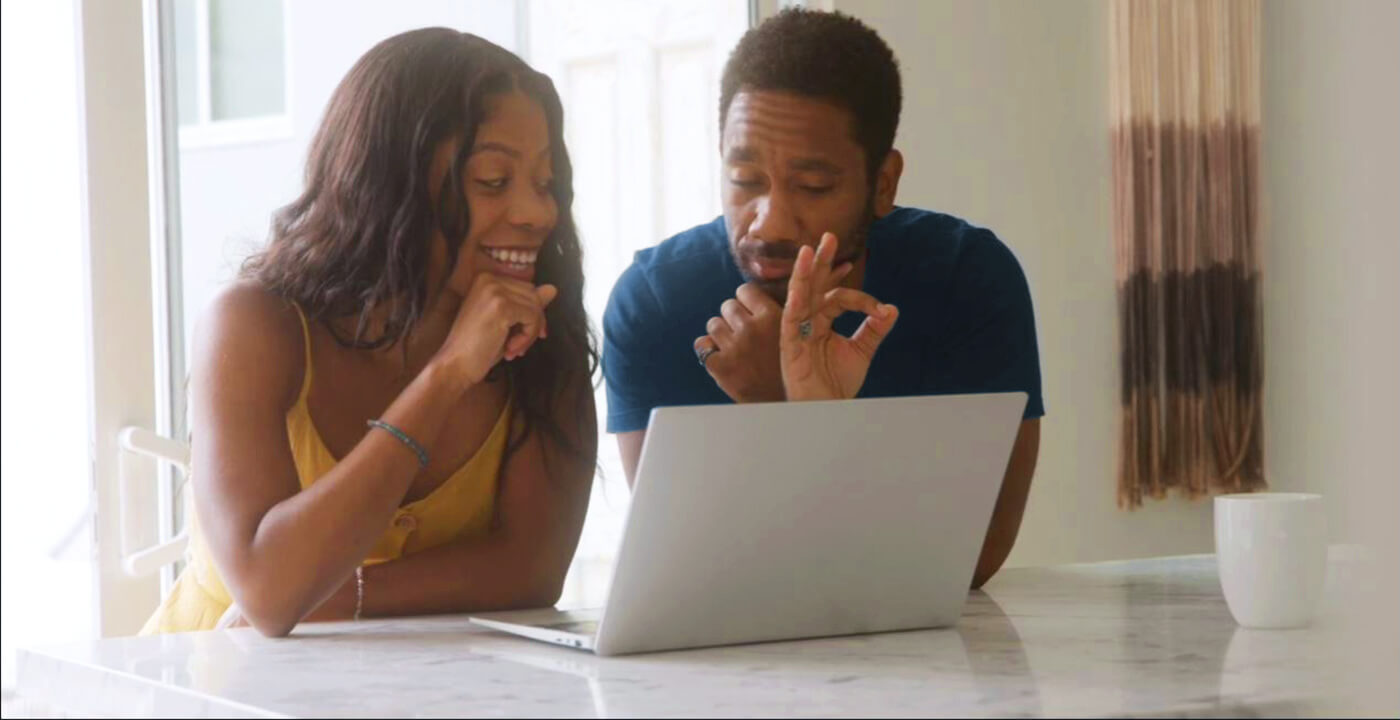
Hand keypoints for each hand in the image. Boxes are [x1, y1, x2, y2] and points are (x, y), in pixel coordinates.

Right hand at [433, 273, 556, 386]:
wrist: (455, 365)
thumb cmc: (477, 346)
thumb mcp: (505, 321)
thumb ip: (526, 303)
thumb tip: (552, 289)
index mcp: (486, 278)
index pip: (527, 289)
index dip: (532, 314)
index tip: (523, 335)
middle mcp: (489, 279)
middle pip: (534, 296)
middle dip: (533, 324)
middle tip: (518, 346)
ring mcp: (495, 291)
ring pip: (535, 308)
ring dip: (529, 333)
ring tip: (513, 349)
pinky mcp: (502, 306)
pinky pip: (532, 318)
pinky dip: (527, 337)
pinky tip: (510, 349)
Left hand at [693, 283, 787, 402]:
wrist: (785, 405)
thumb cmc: (792, 369)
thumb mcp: (795, 334)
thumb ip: (779, 311)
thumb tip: (760, 292)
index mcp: (773, 317)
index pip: (744, 290)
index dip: (747, 302)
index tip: (752, 314)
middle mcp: (752, 329)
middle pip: (727, 306)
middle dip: (734, 318)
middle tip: (745, 334)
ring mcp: (734, 348)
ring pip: (713, 324)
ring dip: (721, 333)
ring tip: (735, 346)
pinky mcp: (719, 367)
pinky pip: (701, 345)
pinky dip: (709, 350)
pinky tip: (722, 357)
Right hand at [780, 232, 897, 400]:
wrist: (828, 410)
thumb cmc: (838, 383)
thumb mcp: (862, 351)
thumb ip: (874, 329)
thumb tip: (893, 309)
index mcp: (821, 321)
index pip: (838, 298)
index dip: (861, 298)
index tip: (881, 310)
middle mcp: (807, 322)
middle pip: (812, 286)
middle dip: (820, 261)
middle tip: (828, 237)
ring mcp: (796, 332)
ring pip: (798, 296)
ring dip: (803, 273)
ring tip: (807, 250)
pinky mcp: (789, 345)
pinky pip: (790, 320)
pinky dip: (795, 303)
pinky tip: (799, 288)